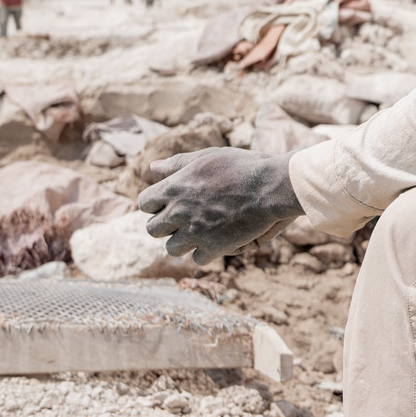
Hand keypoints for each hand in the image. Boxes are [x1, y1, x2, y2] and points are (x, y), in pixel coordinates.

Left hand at [138, 148, 303, 265]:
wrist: (271, 186)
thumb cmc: (242, 166)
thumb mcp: (207, 157)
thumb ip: (177, 164)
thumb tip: (151, 168)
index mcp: (174, 187)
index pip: (144, 203)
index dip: (154, 205)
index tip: (167, 204)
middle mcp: (179, 211)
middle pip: (152, 229)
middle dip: (165, 226)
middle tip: (182, 221)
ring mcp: (196, 231)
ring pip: (172, 248)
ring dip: (183, 242)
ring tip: (198, 234)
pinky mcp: (215, 246)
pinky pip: (198, 259)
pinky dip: (206, 253)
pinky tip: (216, 242)